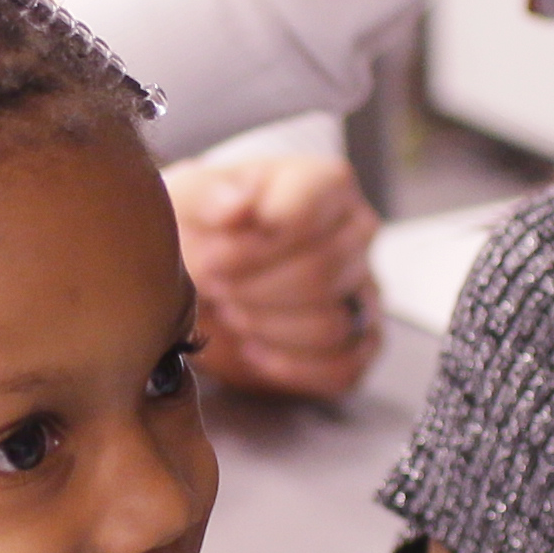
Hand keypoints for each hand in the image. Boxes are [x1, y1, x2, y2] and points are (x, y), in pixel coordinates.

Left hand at [171, 151, 380, 400]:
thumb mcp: (188, 198)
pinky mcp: (360, 341)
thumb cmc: (203, 226)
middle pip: (320, 273)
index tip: (214, 257)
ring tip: (233, 312)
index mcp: (326, 184)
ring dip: (267, 327)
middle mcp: (358, 232)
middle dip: (253, 290)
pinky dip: (292, 368)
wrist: (204, 275)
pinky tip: (255, 351)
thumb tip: (236, 207)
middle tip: (215, 287)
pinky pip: (345, 367)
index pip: (310, 216)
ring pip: (332, 324)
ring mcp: (365, 288)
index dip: (255, 246)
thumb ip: (207, 195)